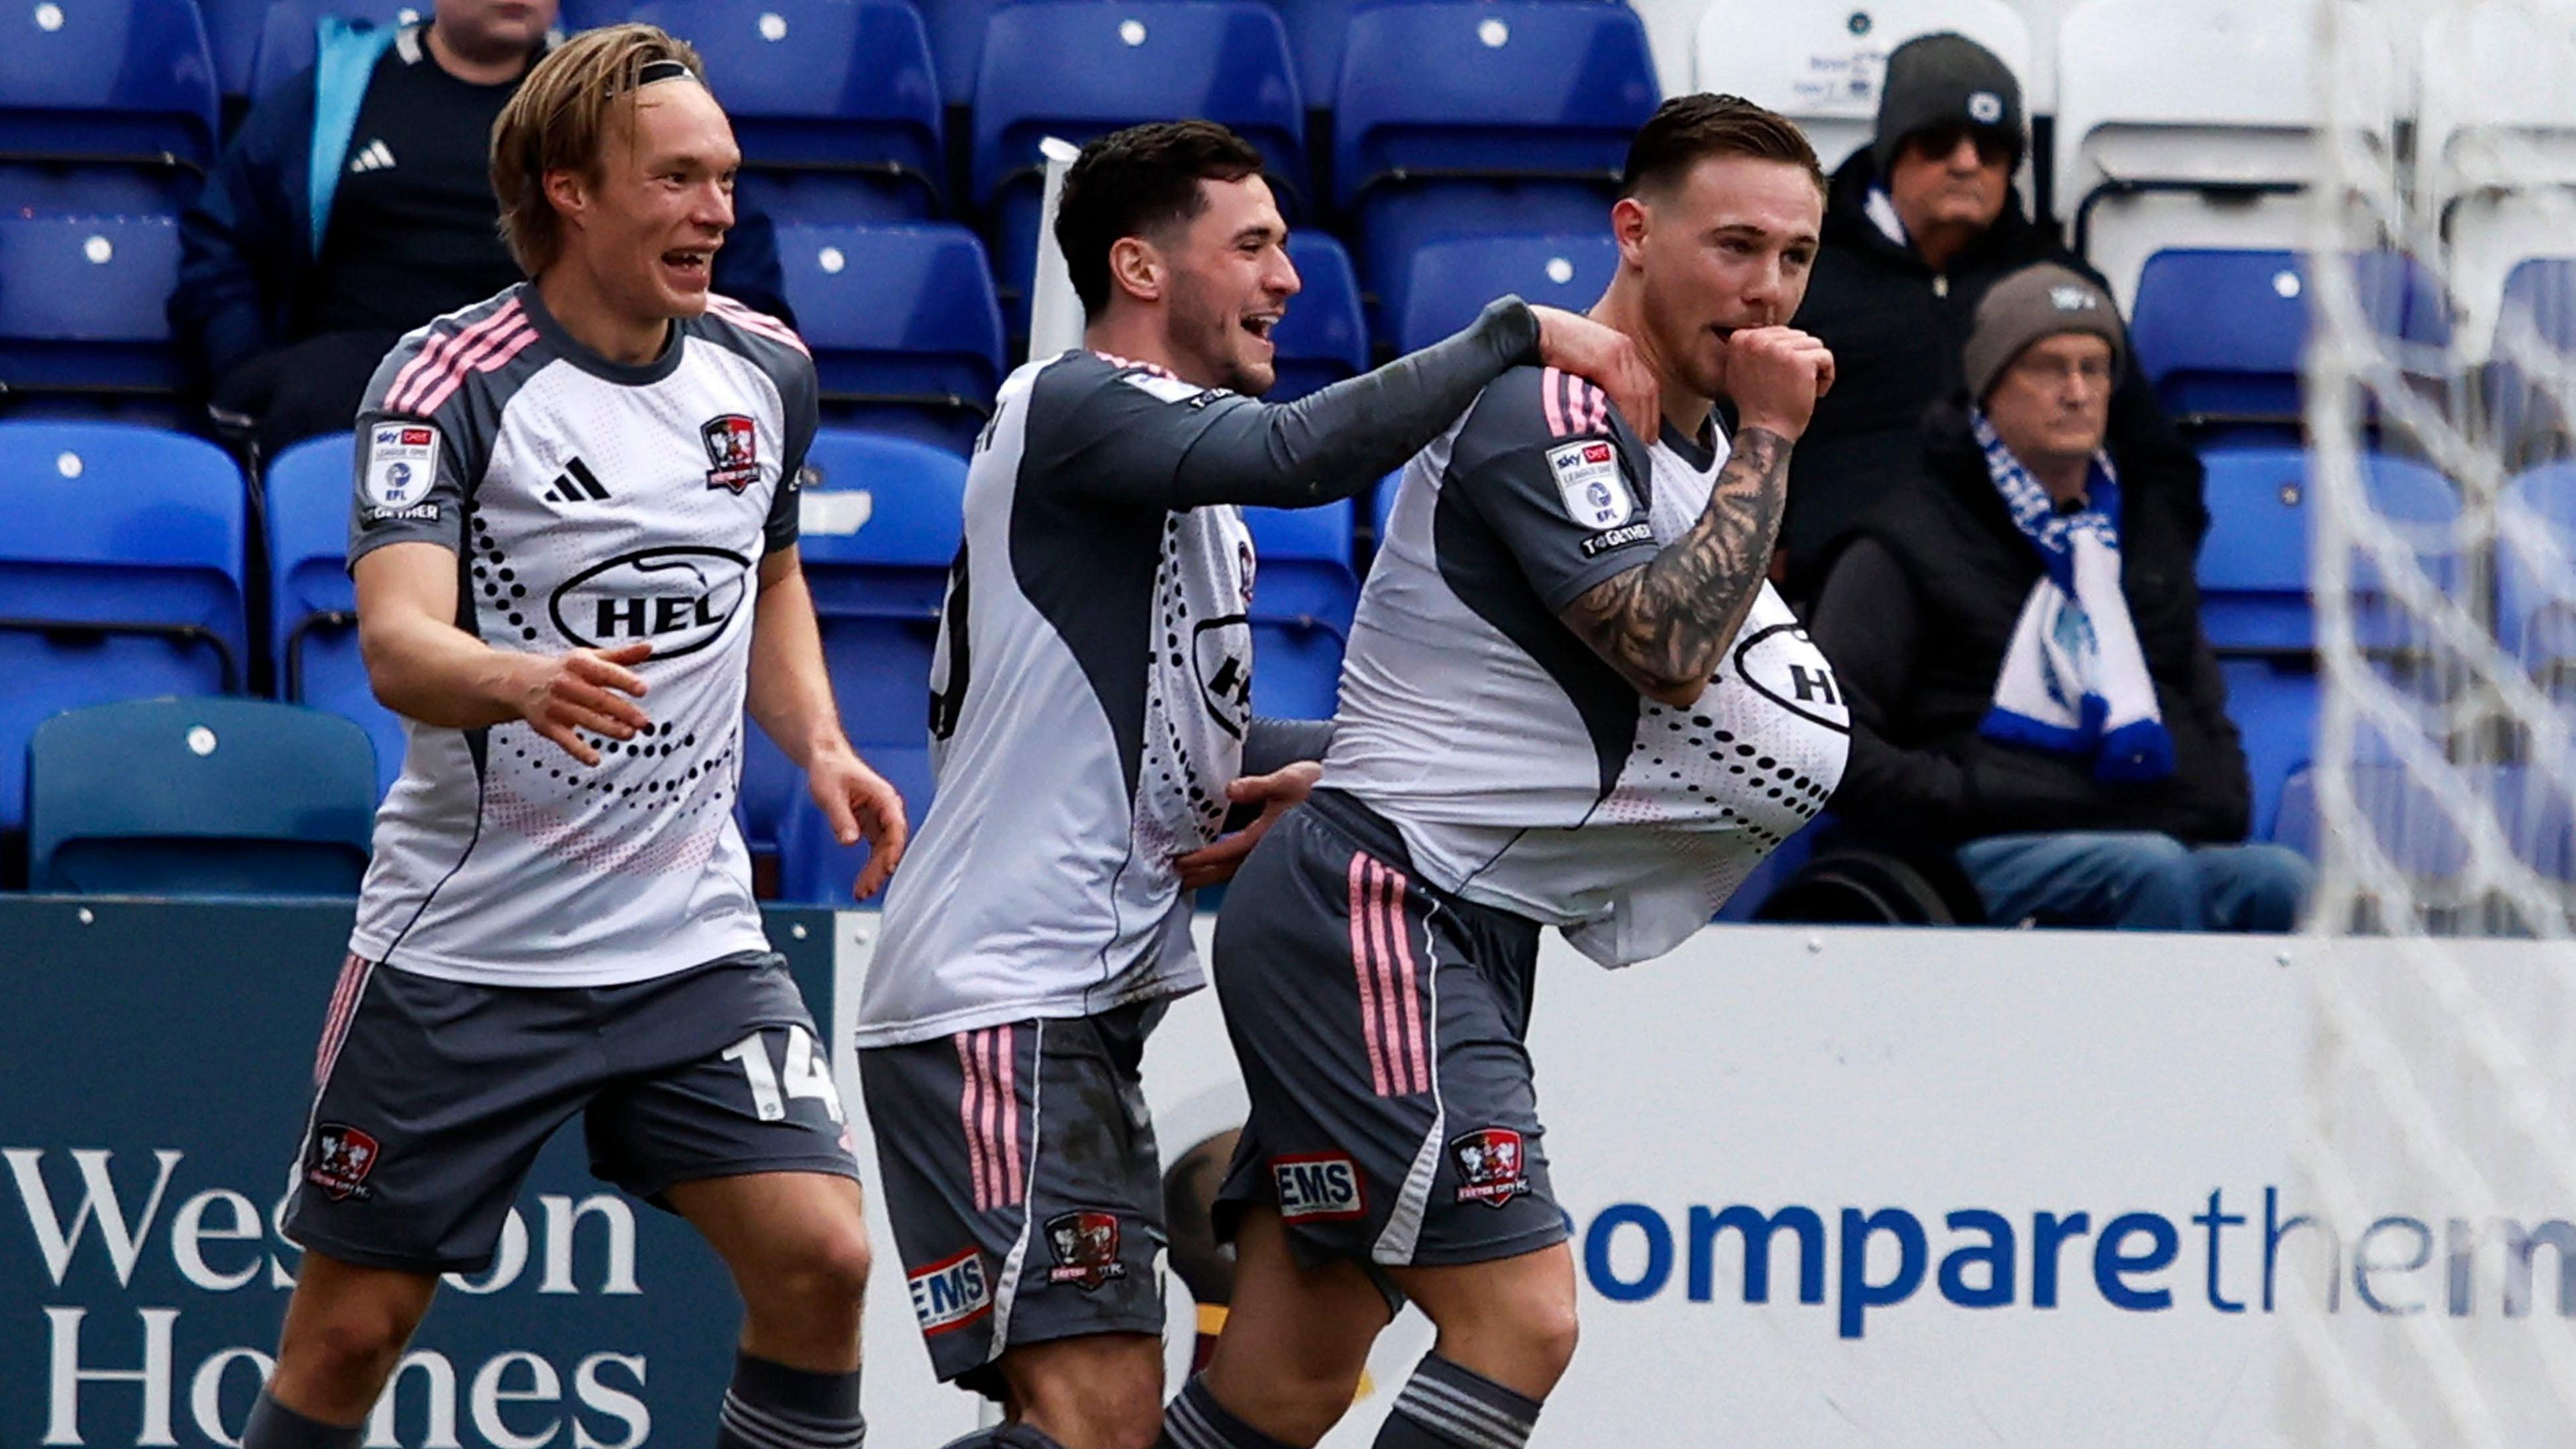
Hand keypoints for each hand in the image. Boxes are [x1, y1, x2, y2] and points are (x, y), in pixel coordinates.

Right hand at [516, 642, 652, 764]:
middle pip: (598, 699)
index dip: (624, 681)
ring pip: (586, 719)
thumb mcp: (591, 658)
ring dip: (609, 728)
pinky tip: (594, 759)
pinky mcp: (548, 725)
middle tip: (642, 721)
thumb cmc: (564, 670)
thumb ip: (621, 656)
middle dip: (622, 711)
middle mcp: (566, 683)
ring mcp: (556, 705)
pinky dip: (579, 751)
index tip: (642, 689)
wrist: (521, 681)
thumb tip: (648, 647)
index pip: (605, 672)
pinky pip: (565, 740)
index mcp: (579, 664)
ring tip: (629, 734)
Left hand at [808, 745, 908, 899]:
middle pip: (891, 845)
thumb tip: (849, 840)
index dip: (892, 851)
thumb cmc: (831, 769)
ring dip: (875, 872)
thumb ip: (841, 818)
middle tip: (866, 889)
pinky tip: (863, 881)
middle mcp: (886, 809)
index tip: (886, 869)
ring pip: (884, 851)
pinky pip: (875, 849)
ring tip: (863, 892)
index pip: (895, 829)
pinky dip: (869, 865)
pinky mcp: (870, 825)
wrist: (826, 759)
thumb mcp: (830, 794)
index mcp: (884, 798)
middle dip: (880, 869)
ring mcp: (879, 818)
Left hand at [1173, 761, 1321, 890]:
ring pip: (1237, 871)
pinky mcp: (1278, 851)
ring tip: (1193, 880)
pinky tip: (1223, 868)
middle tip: (1179, 879)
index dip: (1202, 857)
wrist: (1349, 799)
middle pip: (1227, 869)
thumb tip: (1231, 789)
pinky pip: (1247, 865)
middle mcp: (1268, 850)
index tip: (1183, 862)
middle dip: (1201, 875)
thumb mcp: (1288, 780)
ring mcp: (1273, 854)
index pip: (1226, 851)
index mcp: (1266, 835)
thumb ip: (1258, 786)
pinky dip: (1229, 868)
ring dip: (1213, 875)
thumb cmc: (1320, 790)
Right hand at [1527, 305, 1660, 438]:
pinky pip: (1626, 392)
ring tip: (1634, 444)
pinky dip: (1628, 415)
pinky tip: (1623, 432)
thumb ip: (1591, 383)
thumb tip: (1596, 410)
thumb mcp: (1577, 366)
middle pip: (1647, 389)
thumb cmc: (1545, 350)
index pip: (1643, 383)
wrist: (1529, 332)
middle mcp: (1623, 347)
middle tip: (1643, 445)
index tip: (1644, 433)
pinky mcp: (1606, 358)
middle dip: (1647, 419)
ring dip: (1639, 422)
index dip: (1646, 411)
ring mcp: (1617, 351)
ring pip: (1640, 393)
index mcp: (1617, 347)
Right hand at [1721, 326, 1834, 440]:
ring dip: (1814, 367)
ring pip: (1813, 344)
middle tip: (1791, 385)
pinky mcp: (1800, 360)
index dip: (1785, 356)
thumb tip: (1772, 336)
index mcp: (1741, 339)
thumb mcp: (1739, 371)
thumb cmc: (1756, 407)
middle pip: (1797, 336)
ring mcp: (1779, 348)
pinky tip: (1815, 392)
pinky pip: (1825, 356)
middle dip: (1801, 359)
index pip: (1779, 333)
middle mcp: (1758, 340)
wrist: (1764, 432)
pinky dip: (1826, 376)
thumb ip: (1752, 349)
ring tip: (1802, 388)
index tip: (1780, 377)